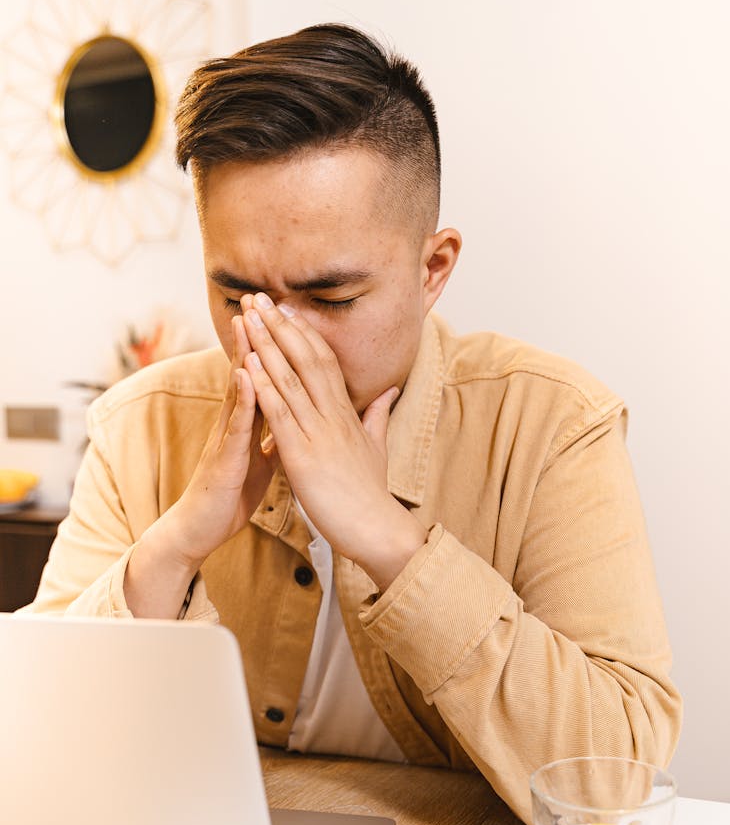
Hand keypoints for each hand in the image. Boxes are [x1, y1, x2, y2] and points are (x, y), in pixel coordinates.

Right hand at [164, 306, 277, 570]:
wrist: (202, 530)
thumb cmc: (230, 494)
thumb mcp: (262, 461)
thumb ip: (274, 437)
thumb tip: (294, 421)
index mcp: (248, 423)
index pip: (262, 376)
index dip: (272, 347)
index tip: (283, 313)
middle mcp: (234, 423)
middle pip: (246, 371)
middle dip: (253, 335)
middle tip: (259, 297)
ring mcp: (226, 437)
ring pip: (236, 389)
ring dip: (241, 354)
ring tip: (248, 321)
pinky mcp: (223, 458)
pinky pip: (234, 426)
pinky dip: (241, 399)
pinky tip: (244, 375)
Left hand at [241, 295, 426, 589]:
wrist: (376, 529)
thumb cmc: (371, 494)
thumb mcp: (377, 448)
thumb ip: (377, 415)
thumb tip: (388, 391)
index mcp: (345, 413)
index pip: (323, 361)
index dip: (302, 332)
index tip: (285, 309)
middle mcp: (332, 415)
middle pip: (305, 358)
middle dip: (280, 325)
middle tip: (259, 296)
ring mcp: (318, 433)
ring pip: (289, 378)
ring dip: (265, 344)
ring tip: (247, 315)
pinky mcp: (303, 455)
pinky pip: (280, 413)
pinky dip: (262, 386)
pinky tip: (247, 363)